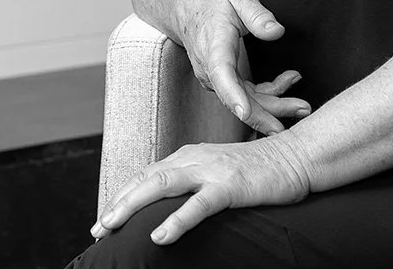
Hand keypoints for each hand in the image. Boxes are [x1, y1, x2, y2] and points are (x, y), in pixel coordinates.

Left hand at [90, 135, 311, 245]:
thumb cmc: (258, 172)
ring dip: (132, 206)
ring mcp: (211, 170)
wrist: (295, 158)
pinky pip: (198, 205)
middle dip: (118, 203)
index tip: (105, 218)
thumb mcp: (218, 175)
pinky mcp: (230, 185)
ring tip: (111, 226)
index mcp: (189, 156)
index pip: (147, 175)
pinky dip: (177, 220)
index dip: (124, 195)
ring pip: (162, 186)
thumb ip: (195, 185)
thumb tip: (172, 207)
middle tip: (97, 227)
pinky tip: (160, 236)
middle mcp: (194, 159)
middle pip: (147, 179)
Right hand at [174, 0, 312, 133]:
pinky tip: (288, 81)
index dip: (233, 95)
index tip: (245, 113)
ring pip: (245, 102)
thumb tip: (277, 31)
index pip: (221, 74)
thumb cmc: (214, 1)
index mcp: (214, 46)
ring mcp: (216, 79)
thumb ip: (257, 14)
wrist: (187, 7)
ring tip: (302, 104)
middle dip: (268, 113)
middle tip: (302, 110)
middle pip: (238, 99)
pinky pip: (247, 95)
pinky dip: (269, 94)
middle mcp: (211, 69)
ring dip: (274, 106)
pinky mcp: (224, 82)